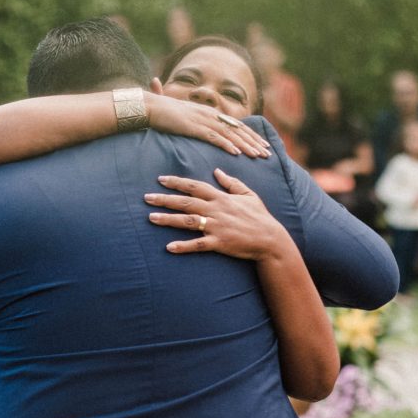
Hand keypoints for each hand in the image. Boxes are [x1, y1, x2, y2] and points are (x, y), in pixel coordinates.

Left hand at [144, 168, 290, 260]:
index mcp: (221, 198)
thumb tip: (217, 170)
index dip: (177, 182)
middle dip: (165, 199)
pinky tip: (169, 247)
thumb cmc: (260, 217)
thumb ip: (231, 182)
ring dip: (168, 219)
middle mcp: (216, 210)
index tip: (160, 179)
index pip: (195, 186)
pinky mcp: (219, 242)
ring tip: (151, 217)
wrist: (271, 239)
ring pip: (188, 221)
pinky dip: (183, 246)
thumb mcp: (249, 195)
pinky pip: (198, 244)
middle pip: (186, 202)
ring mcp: (217, 226)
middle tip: (146, 197)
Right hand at [147, 93, 270, 158]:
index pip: (234, 124)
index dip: (249, 135)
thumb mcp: (180, 116)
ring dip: (245, 145)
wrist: (148, 106)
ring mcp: (202, 120)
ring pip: (229, 134)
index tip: (261, 144)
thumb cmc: (160, 111)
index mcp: (208, 112)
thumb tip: (193, 126)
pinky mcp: (193, 127)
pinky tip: (236, 153)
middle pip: (237, 129)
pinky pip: (213, 137)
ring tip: (258, 155)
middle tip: (267, 153)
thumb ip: (189, 121)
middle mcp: (209, 114)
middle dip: (253, 141)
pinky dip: (226, 144)